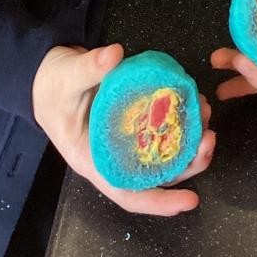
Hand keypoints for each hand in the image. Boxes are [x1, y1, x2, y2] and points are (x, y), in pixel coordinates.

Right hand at [31, 43, 215, 215]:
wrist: (46, 73)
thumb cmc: (52, 85)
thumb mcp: (66, 78)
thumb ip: (89, 68)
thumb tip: (114, 55)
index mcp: (94, 160)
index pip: (129, 193)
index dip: (160, 202)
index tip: (191, 200)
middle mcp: (114, 155)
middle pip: (156, 173)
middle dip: (188, 163)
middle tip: (210, 138)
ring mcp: (125, 139)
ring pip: (164, 150)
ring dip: (189, 139)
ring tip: (206, 114)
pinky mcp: (133, 120)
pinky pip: (160, 126)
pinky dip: (179, 118)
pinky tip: (192, 102)